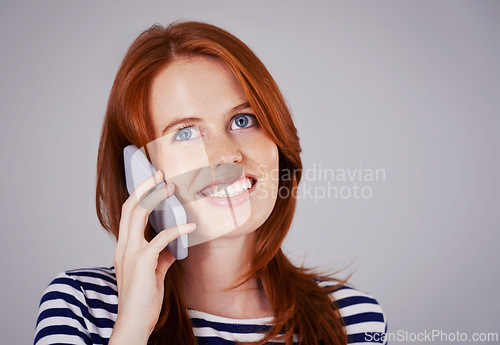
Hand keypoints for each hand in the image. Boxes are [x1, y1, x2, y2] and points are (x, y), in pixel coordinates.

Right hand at [109, 170, 195, 344]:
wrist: (135, 321)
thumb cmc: (143, 298)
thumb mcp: (153, 272)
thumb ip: (161, 256)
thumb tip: (174, 245)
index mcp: (124, 247)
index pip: (127, 213)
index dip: (138, 194)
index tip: (152, 181)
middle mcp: (123, 246)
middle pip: (129, 206)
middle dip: (144, 186)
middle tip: (160, 173)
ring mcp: (130, 252)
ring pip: (138, 214)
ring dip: (156, 197)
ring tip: (171, 188)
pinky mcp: (142, 261)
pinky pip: (161, 237)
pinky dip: (177, 229)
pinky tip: (190, 226)